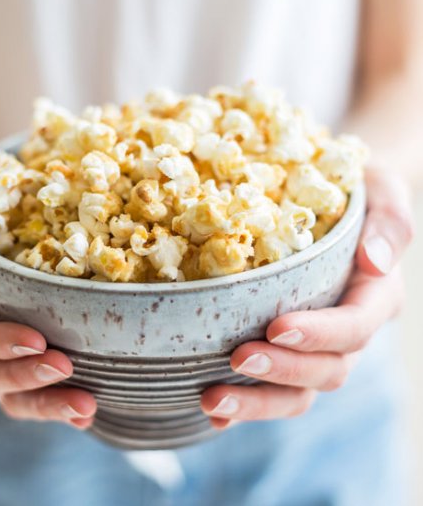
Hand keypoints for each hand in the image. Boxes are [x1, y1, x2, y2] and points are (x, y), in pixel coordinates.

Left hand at [201, 168, 413, 428]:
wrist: (339, 199)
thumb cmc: (357, 190)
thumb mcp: (382, 188)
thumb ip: (390, 221)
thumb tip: (376, 261)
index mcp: (375, 297)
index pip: (354, 327)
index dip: (319, 333)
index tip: (276, 326)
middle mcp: (350, 331)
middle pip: (325, 370)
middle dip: (282, 371)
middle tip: (237, 361)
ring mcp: (319, 347)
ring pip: (298, 392)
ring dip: (256, 402)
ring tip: (210, 400)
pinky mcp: (290, 350)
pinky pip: (273, 388)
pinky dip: (245, 404)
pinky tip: (211, 412)